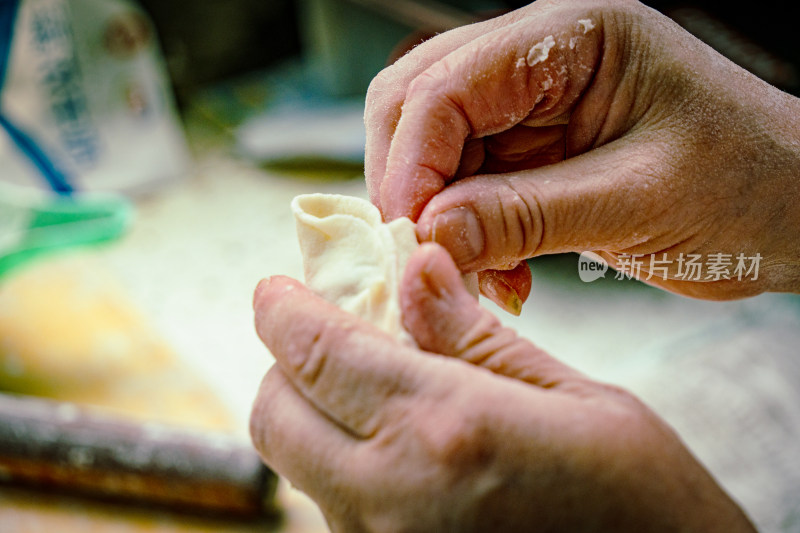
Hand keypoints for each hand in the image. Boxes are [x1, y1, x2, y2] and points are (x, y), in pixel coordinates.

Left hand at [250, 243, 754, 531]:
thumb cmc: (647, 504)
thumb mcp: (579, 401)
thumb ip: (479, 337)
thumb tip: (416, 267)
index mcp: (446, 429)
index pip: (316, 354)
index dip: (282, 311)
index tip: (274, 289)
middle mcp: (393, 496)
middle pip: (275, 415)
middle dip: (287, 364)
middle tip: (333, 334)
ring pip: (299, 463)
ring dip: (317, 414)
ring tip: (380, 389)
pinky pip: (335, 506)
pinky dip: (346, 463)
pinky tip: (404, 448)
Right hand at [365, 0, 799, 301]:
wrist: (794, 208)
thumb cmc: (750, 184)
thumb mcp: (641, 200)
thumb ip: (529, 214)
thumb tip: (432, 234)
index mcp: (574, 37)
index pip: (448, 83)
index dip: (412, 162)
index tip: (408, 235)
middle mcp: (539, 60)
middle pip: (418, 102)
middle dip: (410, 183)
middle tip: (426, 254)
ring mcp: (531, 106)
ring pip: (434, 150)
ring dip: (438, 216)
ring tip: (479, 274)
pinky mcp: (533, 152)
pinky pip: (466, 186)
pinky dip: (466, 234)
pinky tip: (501, 273)